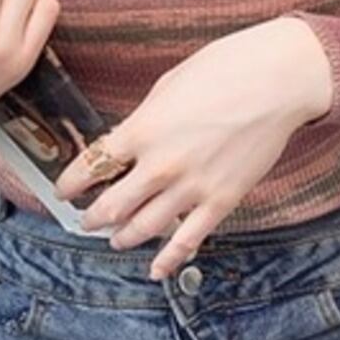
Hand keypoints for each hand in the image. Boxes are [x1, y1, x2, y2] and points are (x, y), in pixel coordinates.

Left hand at [52, 17, 333, 279]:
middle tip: (85, 220)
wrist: (277, 80)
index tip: (63, 190)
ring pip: (144, 229)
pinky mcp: (221, 201)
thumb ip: (144, 120)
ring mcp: (191, 187)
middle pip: (111, 206)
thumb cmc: (224, 70)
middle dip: (92, 217)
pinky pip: (188, 240)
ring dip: (123, 237)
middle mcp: (160, 165)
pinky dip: (168, 259)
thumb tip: (128, 140)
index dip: (71, 183)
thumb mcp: (168, 86)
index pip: (91, 166)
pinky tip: (155, 269)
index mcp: (142, 130)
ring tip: (115, 238)